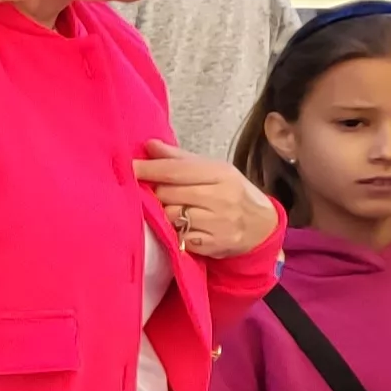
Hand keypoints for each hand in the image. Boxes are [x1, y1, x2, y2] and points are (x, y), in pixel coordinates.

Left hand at [138, 142, 276, 258]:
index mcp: (220, 174)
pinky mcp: (213, 245)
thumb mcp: (213, 170)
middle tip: (154, 193)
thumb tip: (148, 145)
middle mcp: (221, 198)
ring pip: (170, 216)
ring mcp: (218, 223)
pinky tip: (182, 228)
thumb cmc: (230, 192)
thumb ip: (179, 159)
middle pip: (168, 194)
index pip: (175, 170)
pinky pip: (179, 237)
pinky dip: (175, 233)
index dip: (148, 169)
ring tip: (173, 210)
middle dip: (156, 193)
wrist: (261, 226)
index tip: (128, 167)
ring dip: (164, 214)